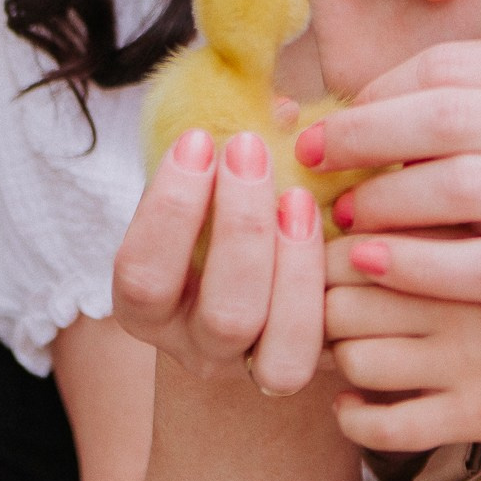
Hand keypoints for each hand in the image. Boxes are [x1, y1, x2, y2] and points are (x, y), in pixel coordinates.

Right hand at [110, 128, 326, 395]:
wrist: (247, 277)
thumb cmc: (211, 210)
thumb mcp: (196, 186)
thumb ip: (217, 155)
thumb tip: (280, 111)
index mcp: (144, 306)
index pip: (142, 275)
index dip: (169, 207)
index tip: (197, 139)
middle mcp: (194, 349)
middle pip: (225, 314)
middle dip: (242, 227)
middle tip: (251, 149)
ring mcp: (253, 369)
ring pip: (282, 353)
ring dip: (295, 265)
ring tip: (299, 194)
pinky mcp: (305, 367)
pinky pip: (328, 351)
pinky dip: (332, 289)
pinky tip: (338, 229)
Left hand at [303, 36, 480, 353]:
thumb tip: (368, 105)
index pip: (455, 64)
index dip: (379, 91)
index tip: (331, 118)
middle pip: (447, 114)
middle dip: (362, 135)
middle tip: (309, 156)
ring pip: (460, 185)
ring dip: (384, 202)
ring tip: (341, 216)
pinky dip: (420, 264)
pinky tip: (375, 265)